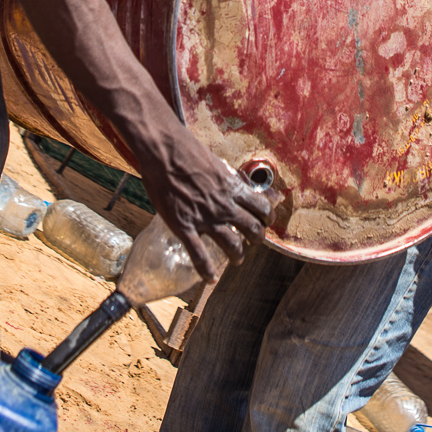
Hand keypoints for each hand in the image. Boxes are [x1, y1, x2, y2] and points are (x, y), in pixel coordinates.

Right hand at [136, 122, 272, 280]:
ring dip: (238, 255)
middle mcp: (224, 206)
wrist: (165, 153)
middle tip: (254, 241)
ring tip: (238, 259)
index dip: (267, 217)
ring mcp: (205, 219)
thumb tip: (238, 183)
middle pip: (252, 229)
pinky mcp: (185, 227)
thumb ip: (229, 178)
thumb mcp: (217, 164)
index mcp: (233, 188)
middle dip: (257, 238)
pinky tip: (210, 278)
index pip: (261, 207)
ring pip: (232, 245)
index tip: (265, 221)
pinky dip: (206, 271)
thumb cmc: (188, 153)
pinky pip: (199, 255)